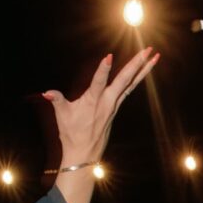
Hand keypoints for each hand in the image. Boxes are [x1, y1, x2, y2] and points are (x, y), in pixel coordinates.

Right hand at [45, 48, 159, 168]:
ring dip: (143, 69)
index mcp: (93, 102)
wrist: (84, 153)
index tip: (109, 57)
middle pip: (125, 80)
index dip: (103, 70)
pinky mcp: (116, 107)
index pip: (98, 82)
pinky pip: (129, 90)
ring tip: (154, 56)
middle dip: (136, 64)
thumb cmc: (71, 134)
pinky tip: (143, 71)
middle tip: (148, 49)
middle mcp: (108, 102)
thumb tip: (47, 92)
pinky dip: (136, 79)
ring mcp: (114, 105)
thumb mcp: (62, 116)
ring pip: (131, 83)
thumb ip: (56, 100)